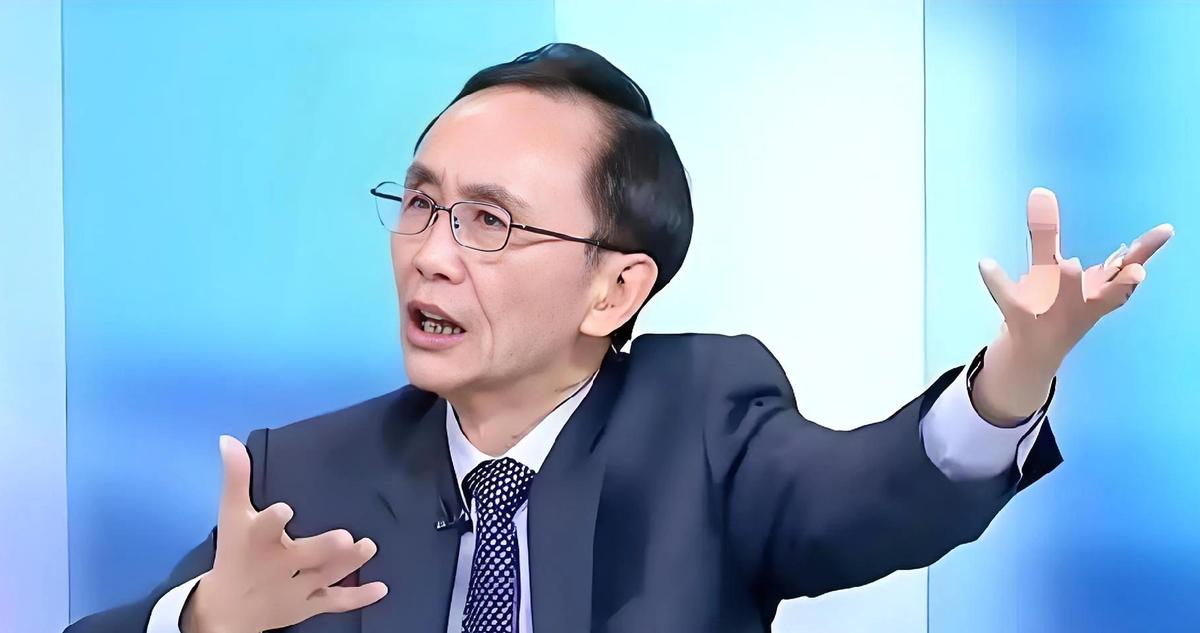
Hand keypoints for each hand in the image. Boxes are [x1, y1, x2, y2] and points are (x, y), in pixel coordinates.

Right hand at [182, 436, 386, 632]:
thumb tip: (228, 439)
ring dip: (347, 564)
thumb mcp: (233, 515)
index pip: (263, 530)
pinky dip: (358, 598)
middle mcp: (277, 566)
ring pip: (324, 576)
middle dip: (322, 549)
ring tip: (368, 546)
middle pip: (302, 557)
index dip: (273, 521)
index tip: (285, 509)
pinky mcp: (308, 605)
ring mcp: (295, 589)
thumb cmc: (235, 553)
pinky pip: (335, 602)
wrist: (225, 610)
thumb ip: (237, 478)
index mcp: (257, 542)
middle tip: (345, 537)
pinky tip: (382, 588)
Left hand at [972, 187, 1173, 423]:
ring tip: (1070, 263)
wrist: (1032, 354)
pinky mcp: (1024, 323)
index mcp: (1098, 293)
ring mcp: (1055, 318)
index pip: (1127, 272)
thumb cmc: (1051, 305)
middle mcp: (1083, 307)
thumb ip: (1047, 233)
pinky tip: (985, 263)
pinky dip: (998, 282)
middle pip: (1106, 296)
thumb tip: (1040, 192)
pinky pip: (1010, 302)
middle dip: (1119, 283)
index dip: (1147, 252)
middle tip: (1133, 266)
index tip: (1165, 230)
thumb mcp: (1050, 269)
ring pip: (1066, 303)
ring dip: (1072, 286)